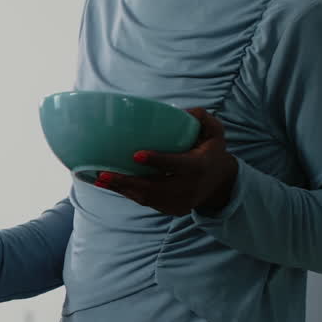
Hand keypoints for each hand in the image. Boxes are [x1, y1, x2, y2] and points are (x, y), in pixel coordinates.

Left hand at [94, 108, 238, 215]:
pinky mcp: (172, 209)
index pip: (176, 164)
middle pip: (154, 187)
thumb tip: (184, 112)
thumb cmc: (212, 153)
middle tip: (103, 174)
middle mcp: (189, 187)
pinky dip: (128, 194)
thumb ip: (203, 119)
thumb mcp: (215, 133)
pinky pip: (147, 202)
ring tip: (101, 180)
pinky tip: (112, 186)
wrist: (220, 184)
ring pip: (147, 198)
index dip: (157, 161)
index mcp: (198, 166)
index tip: (136, 154)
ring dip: (122, 189)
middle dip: (127, 182)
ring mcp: (180, 202)